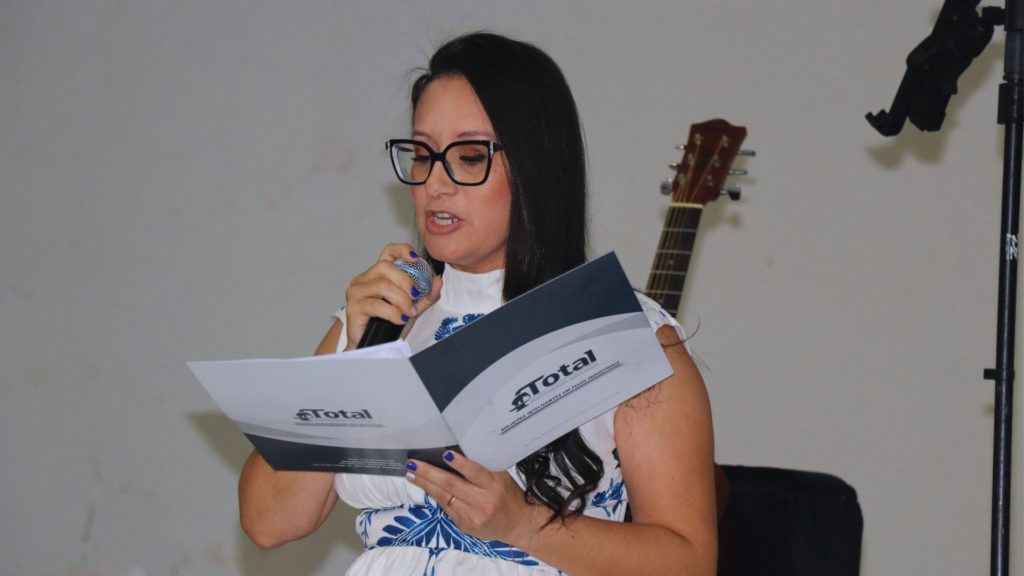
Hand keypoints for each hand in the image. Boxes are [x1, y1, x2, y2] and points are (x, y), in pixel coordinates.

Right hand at [343, 244, 441, 349]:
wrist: (373, 346)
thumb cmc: (388, 325)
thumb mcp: (412, 307)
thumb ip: (425, 295)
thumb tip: (438, 281)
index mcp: (378, 275)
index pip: (388, 253)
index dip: (402, 250)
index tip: (416, 258)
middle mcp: (365, 279)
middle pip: (385, 267)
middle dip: (405, 280)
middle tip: (416, 295)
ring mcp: (356, 292)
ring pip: (381, 285)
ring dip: (401, 299)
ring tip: (409, 312)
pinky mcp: (353, 307)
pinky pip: (375, 304)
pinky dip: (392, 312)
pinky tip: (399, 319)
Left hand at [405, 451, 542, 545]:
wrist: (517, 525)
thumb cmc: (508, 495)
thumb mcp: (501, 478)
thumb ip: (482, 469)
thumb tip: (454, 454)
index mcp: (494, 486)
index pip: (474, 473)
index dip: (459, 464)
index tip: (444, 454)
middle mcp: (482, 502)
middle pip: (451, 485)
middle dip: (429, 473)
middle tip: (413, 464)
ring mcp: (471, 516)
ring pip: (444, 497)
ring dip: (425, 485)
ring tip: (411, 474)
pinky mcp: (464, 525)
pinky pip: (446, 507)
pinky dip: (435, 495)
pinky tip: (425, 486)